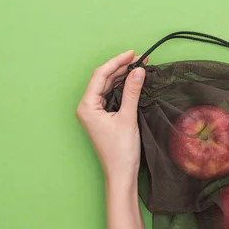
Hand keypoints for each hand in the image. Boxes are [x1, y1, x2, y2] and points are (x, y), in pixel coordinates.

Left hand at [76, 50, 146, 180]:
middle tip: (141, 59)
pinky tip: (133, 82)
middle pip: (103, 79)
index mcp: (87, 106)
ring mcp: (94, 112)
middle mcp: (87, 107)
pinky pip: (111, 96)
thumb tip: (138, 70)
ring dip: (123, 77)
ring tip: (139, 67)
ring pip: (108, 87)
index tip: (133, 53)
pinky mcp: (102, 117)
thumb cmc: (121, 151)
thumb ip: (132, 92)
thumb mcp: (128, 118)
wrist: (121, 174)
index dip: (117, 62)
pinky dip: (122, 88)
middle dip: (121, 68)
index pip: (100, 76)